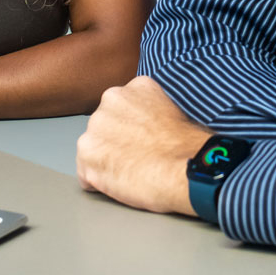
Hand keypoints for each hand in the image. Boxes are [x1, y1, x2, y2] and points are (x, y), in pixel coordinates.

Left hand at [76, 76, 210, 214]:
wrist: (187, 170)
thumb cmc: (189, 148)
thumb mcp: (172, 108)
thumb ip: (149, 110)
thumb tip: (145, 125)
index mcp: (130, 90)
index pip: (118, 110)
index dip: (129, 130)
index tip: (140, 140)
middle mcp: (107, 103)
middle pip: (103, 128)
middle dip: (114, 143)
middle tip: (137, 158)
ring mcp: (94, 129)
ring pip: (93, 149)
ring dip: (106, 162)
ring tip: (132, 172)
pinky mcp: (88, 157)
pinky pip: (86, 174)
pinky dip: (99, 183)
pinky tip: (122, 184)